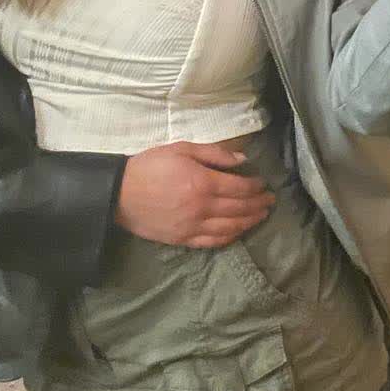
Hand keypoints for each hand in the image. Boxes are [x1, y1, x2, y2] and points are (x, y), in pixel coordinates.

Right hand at [114, 142, 273, 247]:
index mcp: (203, 182)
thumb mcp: (182, 149)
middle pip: (239, 208)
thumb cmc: (150, 166)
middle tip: (270, 201)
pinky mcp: (183, 239)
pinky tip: (238, 231)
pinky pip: (213, 241)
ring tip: (261, 216)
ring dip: (250, 222)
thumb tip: (242, 161)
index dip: (256, 187)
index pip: (240, 188)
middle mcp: (202, 207)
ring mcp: (193, 226)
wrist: (120, 193)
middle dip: (258, 204)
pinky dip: (230, 236)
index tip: (263, 183)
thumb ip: (214, 154)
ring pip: (230, 227)